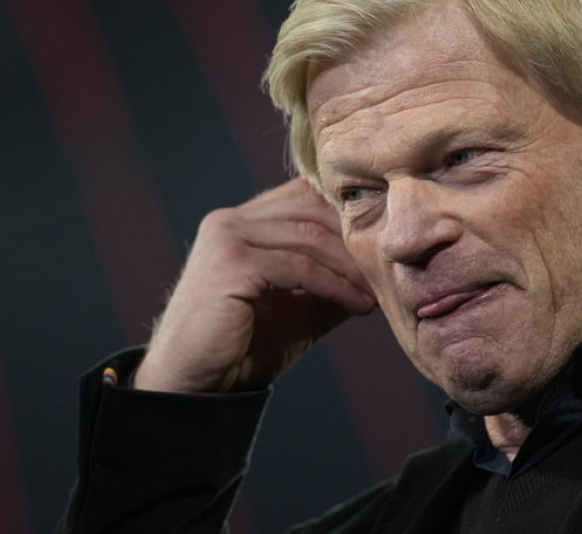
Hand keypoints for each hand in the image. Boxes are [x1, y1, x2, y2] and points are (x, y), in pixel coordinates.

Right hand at [133, 178, 376, 392]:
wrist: (194, 384)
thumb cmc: (243, 347)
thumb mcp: (298, 307)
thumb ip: (331, 281)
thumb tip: (379, 269)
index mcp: (243, 222)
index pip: (306, 197)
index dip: (347, 218)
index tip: (381, 250)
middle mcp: (230, 220)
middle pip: (311, 209)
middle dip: (354, 241)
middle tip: (387, 271)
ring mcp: (227, 238)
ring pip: (309, 237)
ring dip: (351, 267)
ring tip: (376, 293)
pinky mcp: (230, 264)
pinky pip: (299, 267)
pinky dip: (336, 286)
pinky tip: (358, 306)